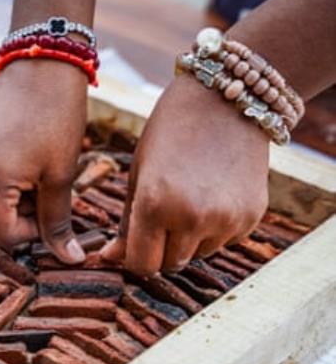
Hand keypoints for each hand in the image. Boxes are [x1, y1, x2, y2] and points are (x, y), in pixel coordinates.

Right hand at [0, 60, 87, 263]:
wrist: (40, 66)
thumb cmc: (56, 117)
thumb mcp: (60, 175)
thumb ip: (59, 222)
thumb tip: (70, 260)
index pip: (2, 237)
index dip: (31, 234)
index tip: (51, 213)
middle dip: (20, 217)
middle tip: (45, 189)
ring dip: (9, 202)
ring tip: (33, 174)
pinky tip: (20, 162)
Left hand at [102, 74, 269, 274]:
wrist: (225, 97)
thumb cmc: (170, 131)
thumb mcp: (139, 173)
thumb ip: (126, 221)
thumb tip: (110, 258)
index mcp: (155, 205)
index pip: (141, 266)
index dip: (134, 259)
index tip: (135, 245)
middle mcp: (192, 218)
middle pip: (170, 264)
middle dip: (161, 248)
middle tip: (162, 213)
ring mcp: (227, 219)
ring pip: (198, 255)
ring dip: (189, 239)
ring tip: (190, 196)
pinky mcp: (252, 215)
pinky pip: (225, 240)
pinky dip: (216, 228)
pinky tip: (214, 192)